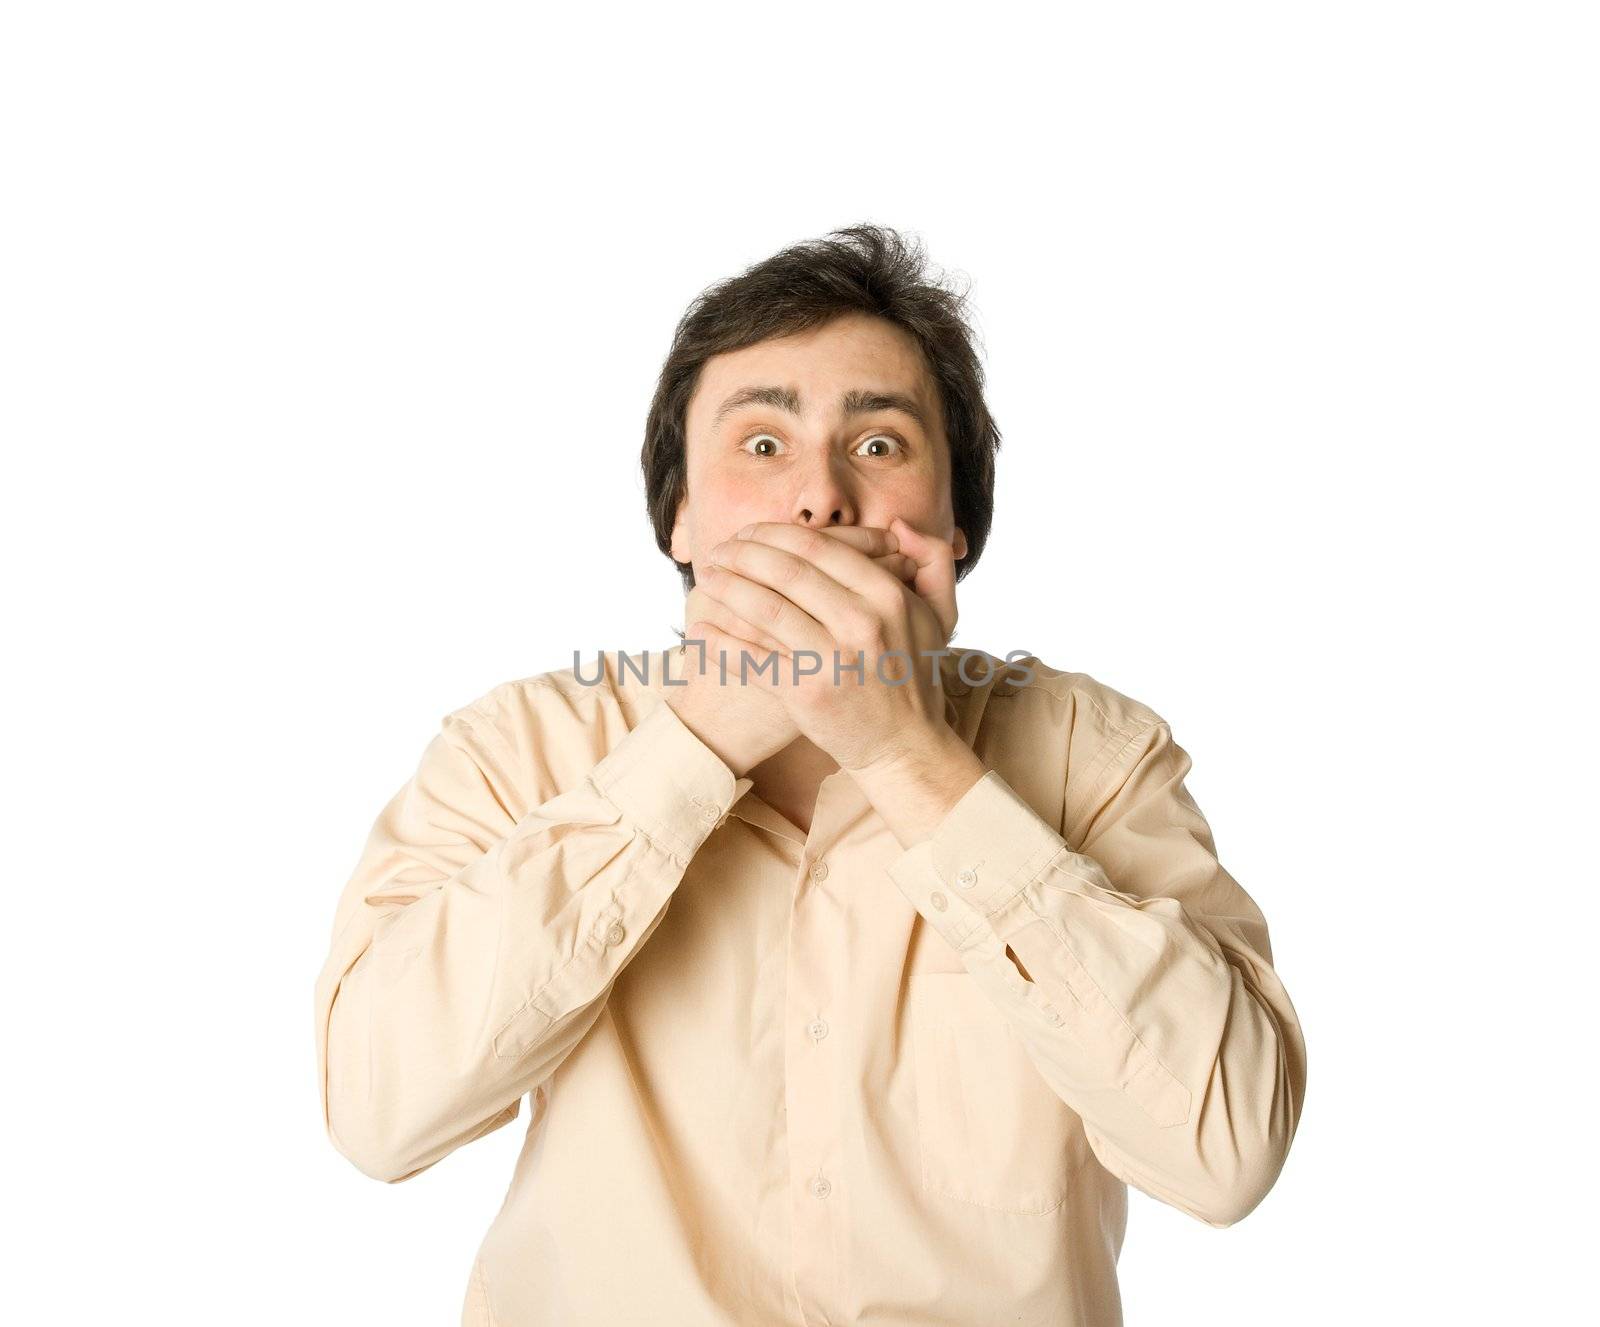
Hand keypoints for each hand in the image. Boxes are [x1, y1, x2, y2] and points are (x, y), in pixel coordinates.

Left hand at [693, 516, 960, 773]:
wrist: (905, 745)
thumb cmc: (914, 674)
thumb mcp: (939, 614)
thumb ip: (932, 560)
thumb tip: (899, 526)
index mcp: (887, 594)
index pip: (818, 547)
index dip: (774, 533)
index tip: (749, 532)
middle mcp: (862, 621)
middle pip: (786, 571)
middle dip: (742, 554)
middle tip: (717, 550)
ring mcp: (834, 658)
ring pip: (765, 608)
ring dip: (726, 587)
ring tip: (705, 578)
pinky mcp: (807, 692)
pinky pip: (753, 658)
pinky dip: (721, 641)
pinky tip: (699, 628)